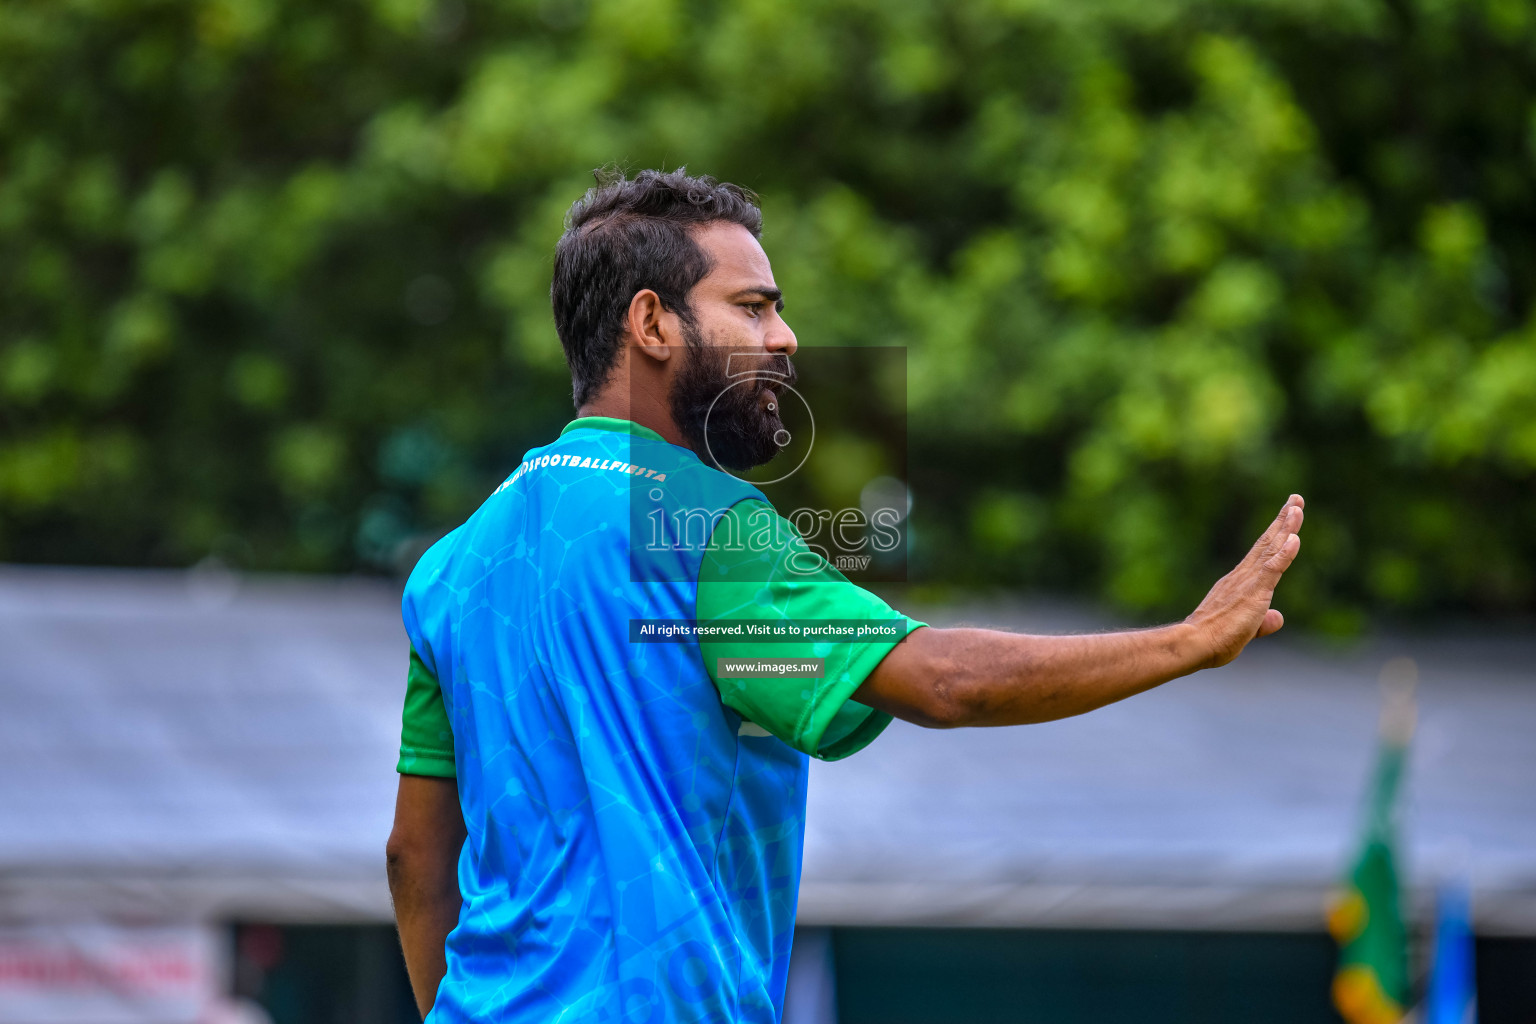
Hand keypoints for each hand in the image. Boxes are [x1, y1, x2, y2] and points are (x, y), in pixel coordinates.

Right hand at [1185, 494, 1304, 668]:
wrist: (1194, 644)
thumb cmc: (1213, 640)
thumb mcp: (1245, 630)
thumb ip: (1263, 622)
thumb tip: (1278, 618)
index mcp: (1239, 583)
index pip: (1262, 554)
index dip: (1276, 534)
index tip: (1287, 515)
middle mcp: (1243, 576)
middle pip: (1267, 543)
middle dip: (1283, 520)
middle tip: (1296, 499)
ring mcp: (1247, 582)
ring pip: (1270, 549)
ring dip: (1286, 527)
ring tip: (1297, 507)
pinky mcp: (1253, 592)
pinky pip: (1272, 569)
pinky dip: (1284, 553)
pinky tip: (1295, 538)